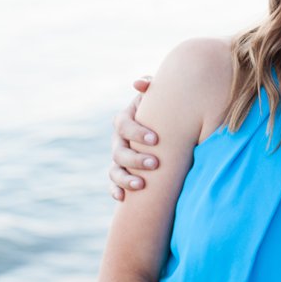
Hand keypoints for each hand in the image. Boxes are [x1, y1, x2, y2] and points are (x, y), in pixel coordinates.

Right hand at [109, 76, 159, 201]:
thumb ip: (151, 86)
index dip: (136, 132)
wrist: (166, 125)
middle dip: (135, 159)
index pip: (124, 125)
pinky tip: (122, 198)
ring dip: (125, 178)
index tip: (155, 140)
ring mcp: (119, 157)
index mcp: (125, 119)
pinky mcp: (122, 172)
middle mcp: (119, 139)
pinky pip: (113, 183)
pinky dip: (116, 190)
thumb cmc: (164, 108)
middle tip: (155, 164)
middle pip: (118, 151)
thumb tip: (140, 83)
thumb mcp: (158, 96)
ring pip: (114, 170)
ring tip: (141, 185)